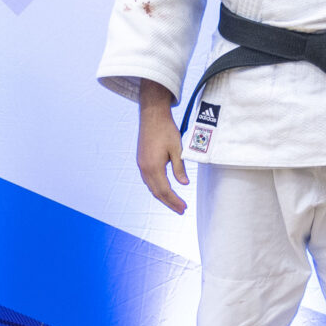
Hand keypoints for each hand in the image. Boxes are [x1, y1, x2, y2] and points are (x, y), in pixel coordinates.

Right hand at [135, 85, 188, 213]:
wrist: (152, 116)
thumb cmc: (166, 130)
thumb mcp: (177, 149)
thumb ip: (179, 168)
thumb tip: (184, 183)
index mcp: (154, 166)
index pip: (165, 190)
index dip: (174, 201)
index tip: (184, 208)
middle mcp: (145, 168)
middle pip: (157, 192)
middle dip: (169, 202)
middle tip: (181, 210)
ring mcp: (141, 164)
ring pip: (151, 187)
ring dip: (162, 196)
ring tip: (174, 203)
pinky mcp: (141, 160)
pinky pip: (148, 180)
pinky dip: (157, 188)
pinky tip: (164, 189)